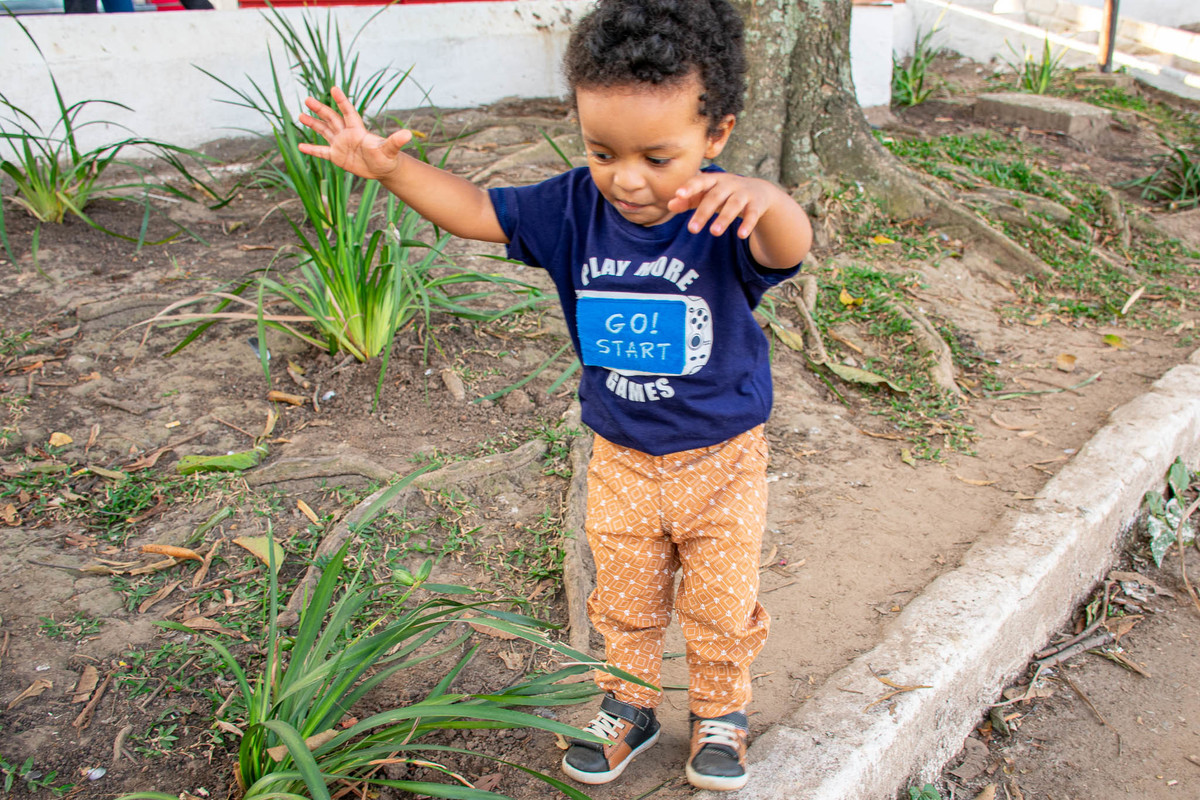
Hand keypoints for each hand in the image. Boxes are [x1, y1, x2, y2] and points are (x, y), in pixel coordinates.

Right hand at [297, 86, 411, 181]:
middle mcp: (347, 134)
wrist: (383, 168)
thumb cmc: (387, 157)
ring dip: (313, 124)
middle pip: (331, 118)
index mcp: (358, 130)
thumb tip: (408, 134)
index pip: (348, 112)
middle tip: (307, 99)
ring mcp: (340, 144)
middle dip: (320, 109)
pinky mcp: (337, 156)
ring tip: (300, 115)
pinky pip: (322, 151)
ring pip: (324, 131)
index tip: (333, 89)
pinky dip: (312, 149)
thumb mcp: (390, 149)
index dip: (341, 101)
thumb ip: (395, 141)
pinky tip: (300, 147)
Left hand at [667, 173, 778, 238]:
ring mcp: (744, 193)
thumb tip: (669, 205)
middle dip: (703, 212)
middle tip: (691, 230)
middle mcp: (729, 184)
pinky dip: (747, 224)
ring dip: (724, 218)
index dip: (690, 187)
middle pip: (715, 196)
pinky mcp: (757, 205)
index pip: (700, 181)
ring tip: (714, 233)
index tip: (678, 194)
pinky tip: (741, 235)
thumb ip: (688, 200)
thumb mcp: (707, 195)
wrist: (759, 192)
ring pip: (734, 205)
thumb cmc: (724, 194)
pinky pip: (752, 215)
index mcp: (714, 180)